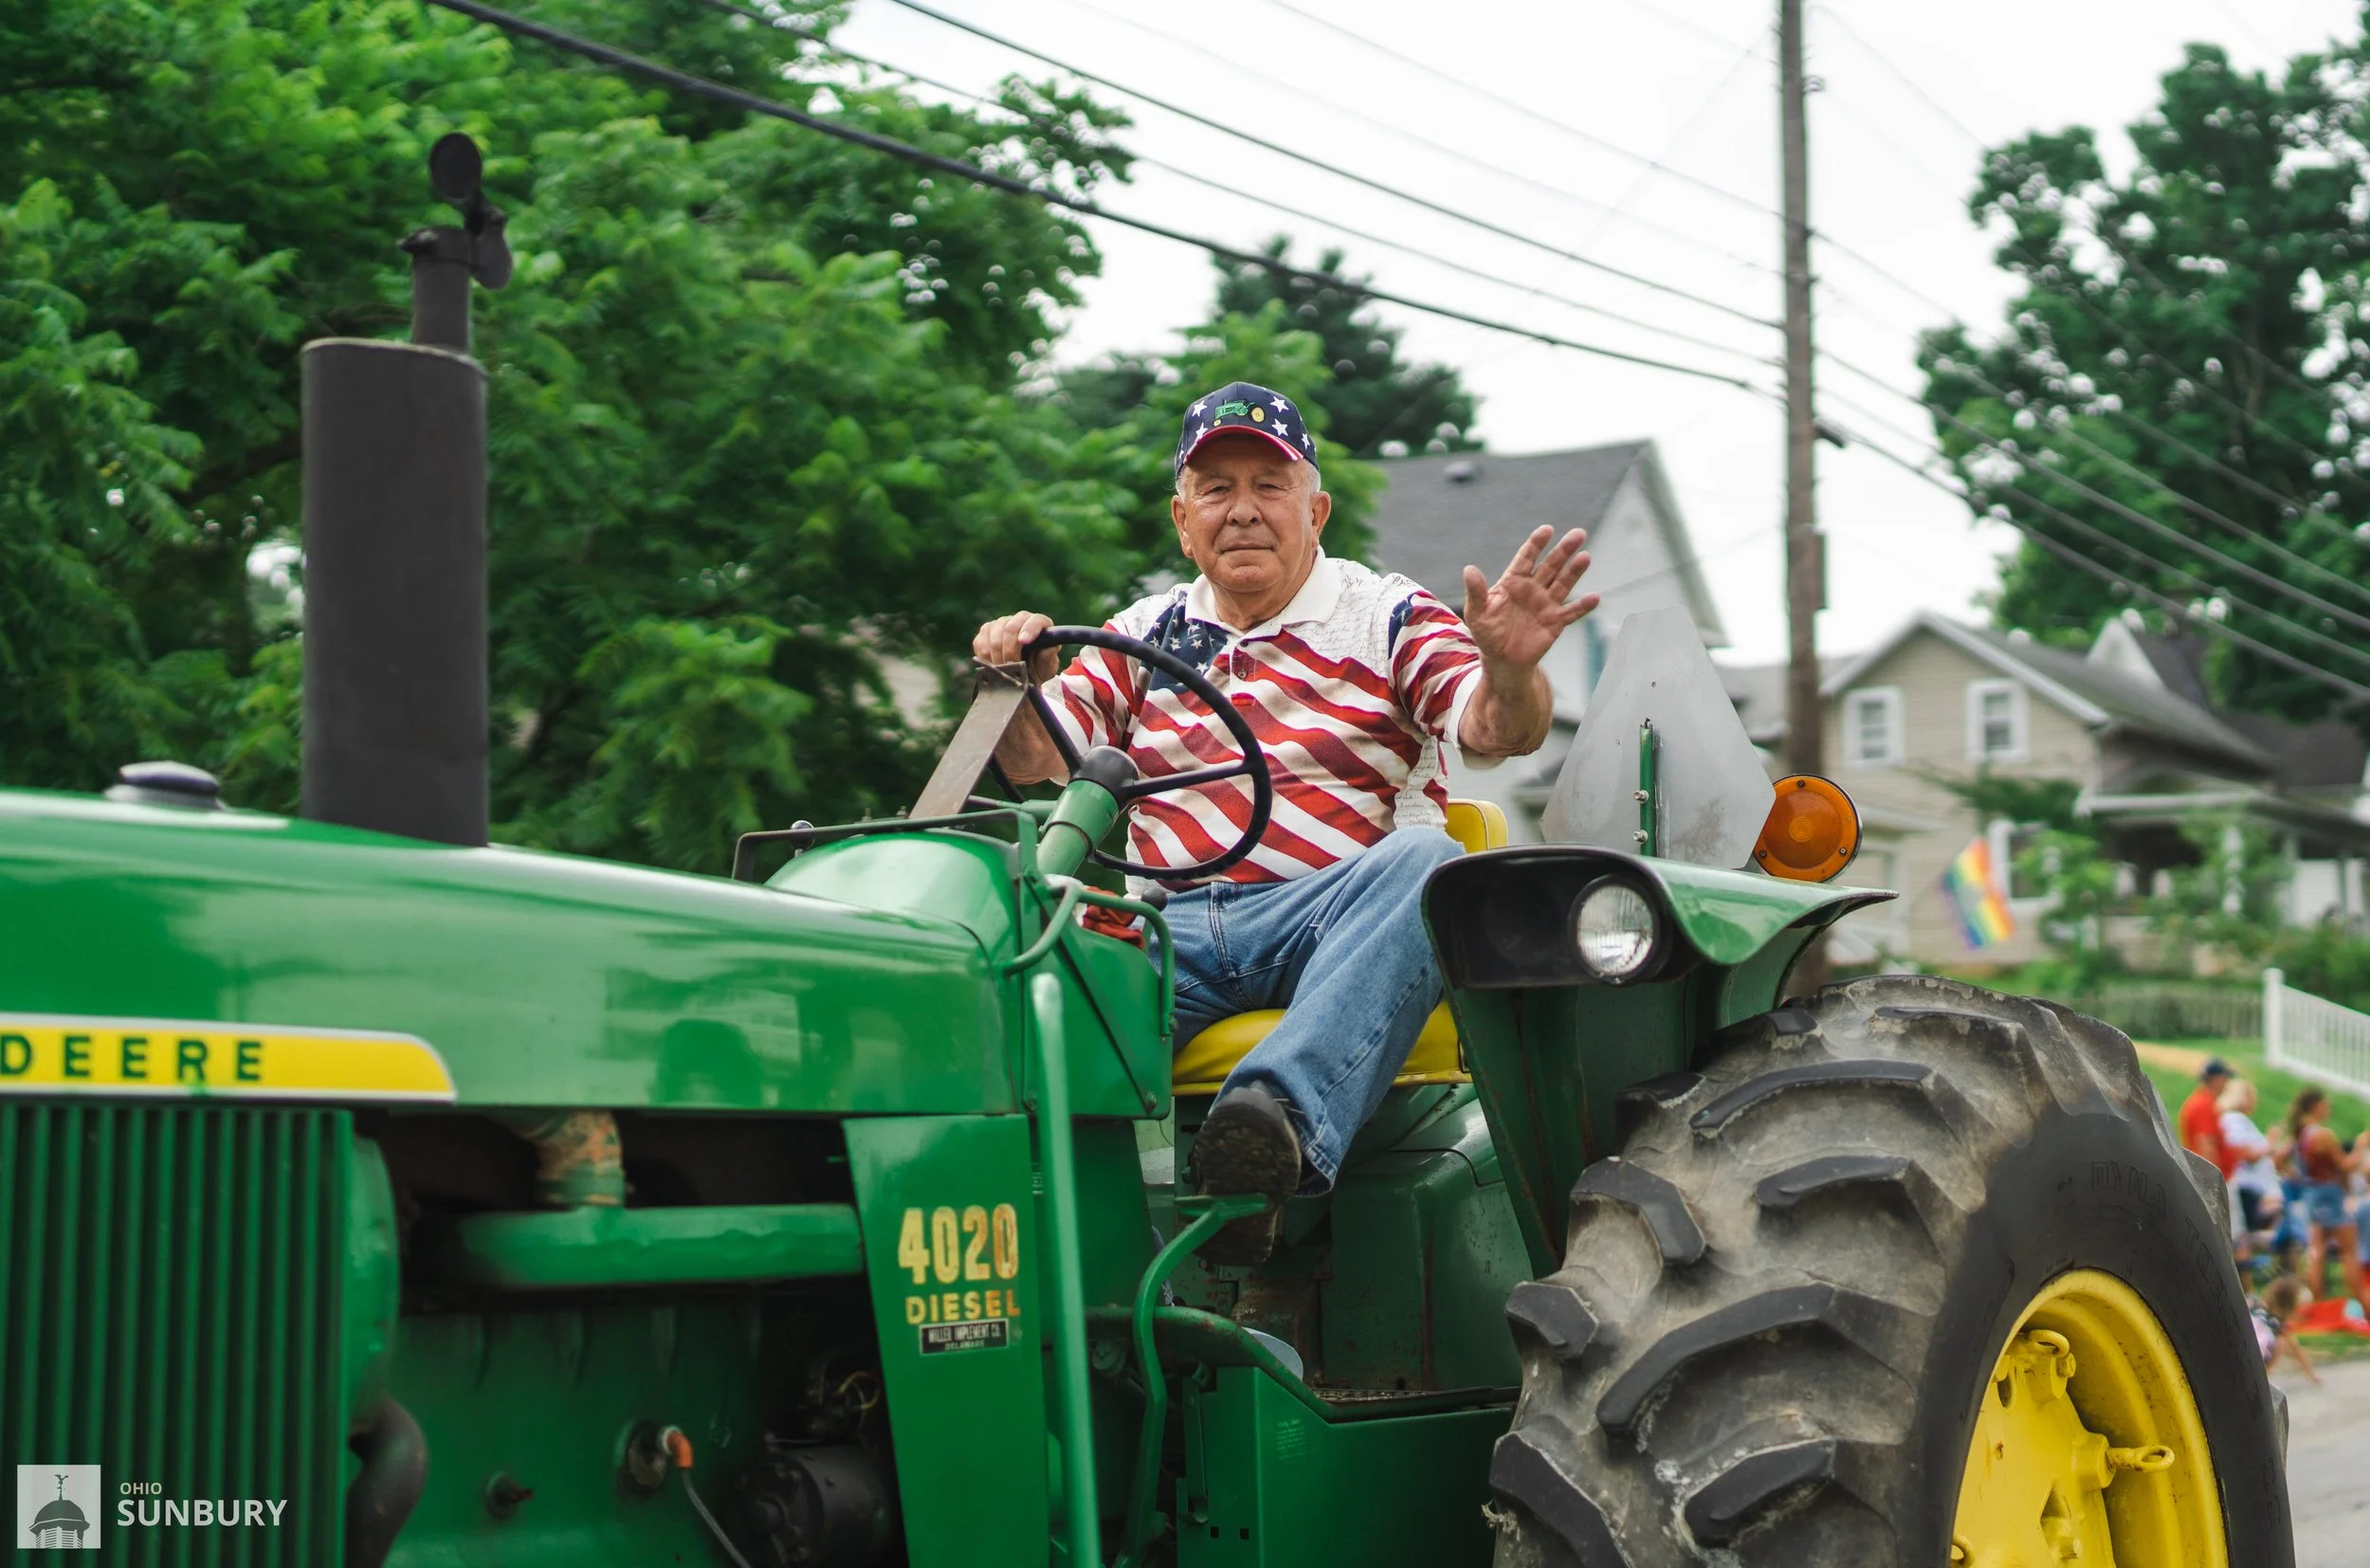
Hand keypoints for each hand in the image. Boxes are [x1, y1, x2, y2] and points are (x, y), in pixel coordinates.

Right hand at [973, 612, 1058, 680]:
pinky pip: (980, 641)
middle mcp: (1020, 619)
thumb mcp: (1047, 666)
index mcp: (1040, 624)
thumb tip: (1049, 647)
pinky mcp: (986, 631)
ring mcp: (1001, 623)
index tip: (1024, 642)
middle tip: (1011, 666)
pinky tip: (993, 664)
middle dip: (1009, 650)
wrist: (1022, 674)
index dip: (1029, 629)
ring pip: (994, 634)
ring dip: (997, 655)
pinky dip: (985, 656)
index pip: (1035, 621)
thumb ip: (1048, 656)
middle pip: (1010, 627)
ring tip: (1003, 669)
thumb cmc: (1038, 668)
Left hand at [1460, 526, 1599, 671]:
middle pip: (1551, 565)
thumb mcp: (1477, 613)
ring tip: (1585, 557)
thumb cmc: (1487, 633)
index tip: (1547, 530)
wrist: (1501, 660)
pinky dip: (1582, 607)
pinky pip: (1571, 613)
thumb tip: (1469, 569)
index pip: (1526, 558)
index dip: (1536, 544)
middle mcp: (1533, 589)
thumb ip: (1476, 592)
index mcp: (1513, 582)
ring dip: (1575, 571)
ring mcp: (1546, 604)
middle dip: (1564, 550)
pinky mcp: (1555, 623)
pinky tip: (1595, 598)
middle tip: (1578, 533)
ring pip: (1563, 584)